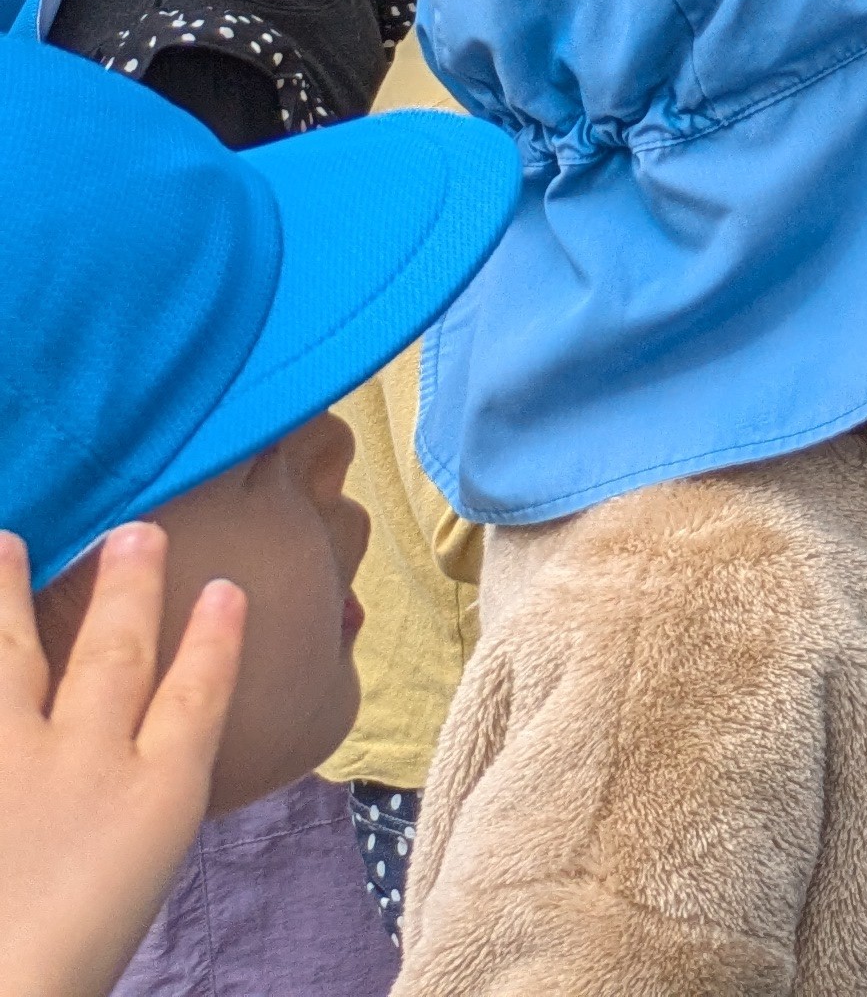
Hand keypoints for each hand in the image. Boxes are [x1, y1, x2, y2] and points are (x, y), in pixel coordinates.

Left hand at [0, 526, 240, 996]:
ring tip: (3, 542)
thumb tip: (141, 772)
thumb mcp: (133, 877)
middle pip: (115, 657)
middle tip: (135, 530)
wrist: (1, 987)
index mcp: (155, 801)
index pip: (198, 697)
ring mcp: (14, 764)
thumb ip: (132, 823)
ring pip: (13, 658)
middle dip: (129, 592)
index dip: (216, 640)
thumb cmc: (67, 956)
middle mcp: (89, 763)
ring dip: (7, 597)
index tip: (230, 589)